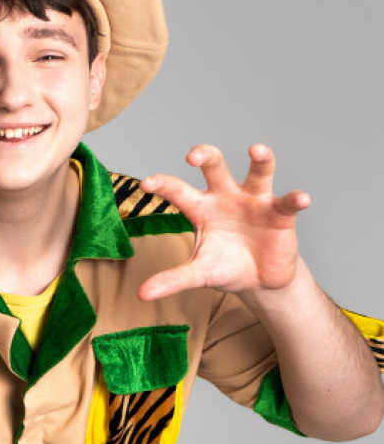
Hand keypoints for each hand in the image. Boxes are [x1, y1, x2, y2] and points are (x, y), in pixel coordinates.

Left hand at [138, 143, 308, 301]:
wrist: (259, 281)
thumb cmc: (225, 267)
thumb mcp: (199, 273)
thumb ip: (173, 279)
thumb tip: (142, 294)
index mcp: (202, 209)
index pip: (179, 191)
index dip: (164, 185)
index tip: (147, 184)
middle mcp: (227, 197)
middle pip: (216, 167)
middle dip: (206, 155)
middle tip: (193, 154)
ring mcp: (256, 201)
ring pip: (258, 172)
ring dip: (261, 159)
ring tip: (256, 149)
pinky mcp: (280, 213)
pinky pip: (288, 202)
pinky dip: (295, 199)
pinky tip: (301, 199)